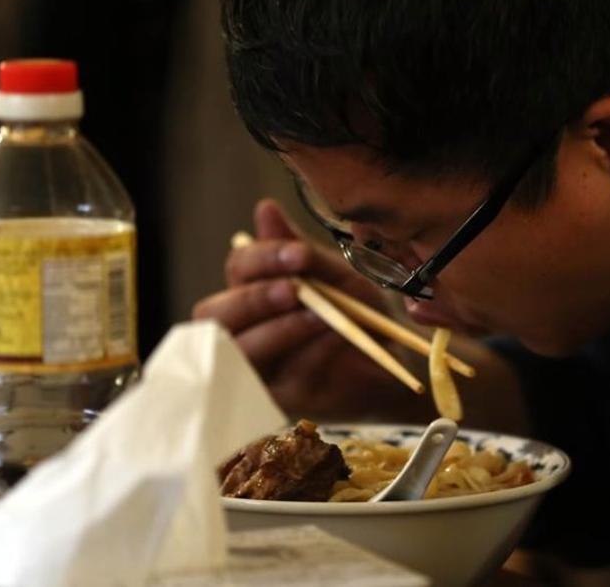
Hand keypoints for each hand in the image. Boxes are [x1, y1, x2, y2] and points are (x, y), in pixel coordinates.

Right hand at [192, 199, 424, 420]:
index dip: (261, 258)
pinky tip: (333, 339)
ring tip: (321, 316)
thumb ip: (301, 251)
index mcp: (256, 292)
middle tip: (295, 289)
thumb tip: (264, 209)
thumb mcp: (339, 277)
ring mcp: (257, 368)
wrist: (396, 365)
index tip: (298, 254)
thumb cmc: (361, 317)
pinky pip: (279, 376)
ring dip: (281, 328)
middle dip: (254, 298)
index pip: (237, 268)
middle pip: (213, 314)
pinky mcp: (277, 400)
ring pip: (241, 350)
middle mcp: (245, 330)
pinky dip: (307, 354)